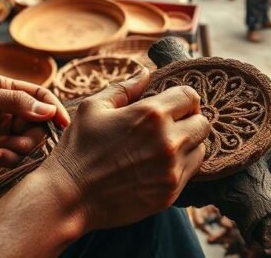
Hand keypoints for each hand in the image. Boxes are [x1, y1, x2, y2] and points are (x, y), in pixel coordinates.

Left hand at [0, 75, 67, 173]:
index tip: (63, 123)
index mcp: (4, 88)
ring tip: (1, 149)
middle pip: (38, 122)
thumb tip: (48, 110)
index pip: (39, 96)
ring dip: (21, 148)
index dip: (53, 108)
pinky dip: (10, 159)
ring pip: (29, 142)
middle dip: (34, 133)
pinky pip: (15, 157)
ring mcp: (0, 132)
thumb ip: (15, 102)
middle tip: (18, 139)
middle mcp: (6, 110)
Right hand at [43, 67, 208, 232]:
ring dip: (188, 144)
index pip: (190, 96)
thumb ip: (125, 88)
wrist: (69, 198)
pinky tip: (159, 165)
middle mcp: (168, 141)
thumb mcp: (93, 108)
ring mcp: (171, 169)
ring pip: (201, 148)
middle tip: (171, 125)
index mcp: (151, 114)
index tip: (173, 105)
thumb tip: (145, 73)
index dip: (183, 98)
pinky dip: (181, 166)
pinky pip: (191, 172)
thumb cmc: (77, 149)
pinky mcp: (170, 193)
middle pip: (202, 123)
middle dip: (189, 120)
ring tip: (165, 146)